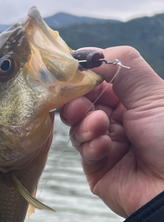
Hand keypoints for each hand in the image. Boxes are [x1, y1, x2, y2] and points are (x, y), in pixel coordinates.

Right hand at [60, 46, 163, 217]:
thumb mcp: (152, 93)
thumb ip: (122, 67)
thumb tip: (89, 53)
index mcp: (134, 99)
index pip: (98, 81)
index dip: (83, 77)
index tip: (70, 74)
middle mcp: (119, 119)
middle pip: (83, 103)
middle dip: (77, 102)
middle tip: (79, 105)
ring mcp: (107, 143)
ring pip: (78, 126)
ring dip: (85, 125)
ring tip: (100, 128)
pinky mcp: (98, 168)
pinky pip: (84, 151)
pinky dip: (91, 146)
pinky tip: (105, 148)